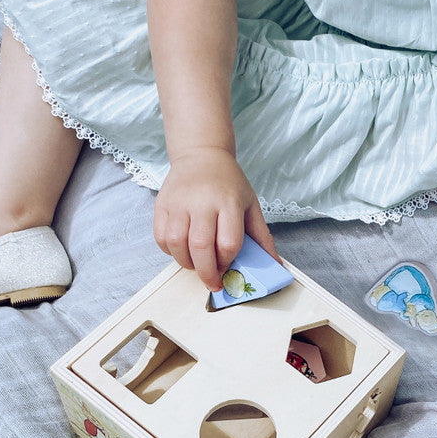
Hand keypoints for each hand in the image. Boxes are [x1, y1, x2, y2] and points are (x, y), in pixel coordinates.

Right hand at [153, 147, 279, 291]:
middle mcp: (202, 202)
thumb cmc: (229, 183)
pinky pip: (161, 237)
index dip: (227, 262)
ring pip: (177, 244)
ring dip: (186, 263)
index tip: (227, 269)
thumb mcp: (251, 205)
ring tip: (196, 265)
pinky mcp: (162, 204)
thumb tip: (275, 264)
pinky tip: (182, 251)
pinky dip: (169, 251)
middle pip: (201, 247)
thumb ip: (262, 236)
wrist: (202, 155)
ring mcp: (179, 202)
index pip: (228, 242)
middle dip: (207, 272)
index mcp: (229, 202)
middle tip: (212, 282)